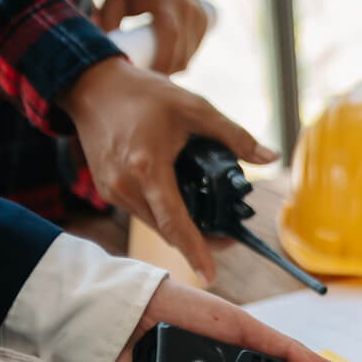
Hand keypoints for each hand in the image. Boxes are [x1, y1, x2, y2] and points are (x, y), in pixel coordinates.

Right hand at [59, 59, 277, 284]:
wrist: (91, 85)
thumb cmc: (142, 94)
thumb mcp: (194, 108)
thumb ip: (234, 135)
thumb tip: (270, 156)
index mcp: (147, 169)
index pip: (176, 223)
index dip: (196, 252)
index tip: (211, 276)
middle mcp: (126, 187)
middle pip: (168, 230)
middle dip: (199, 241)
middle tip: (230, 237)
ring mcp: (112, 191)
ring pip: (155, 224)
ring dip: (182, 228)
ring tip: (213, 220)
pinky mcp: (107, 190)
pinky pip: (142, 213)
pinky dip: (164, 214)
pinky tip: (184, 203)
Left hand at [97, 0, 206, 73]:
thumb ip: (107, 21)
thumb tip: (101, 51)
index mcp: (164, 1)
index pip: (170, 37)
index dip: (162, 62)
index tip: (146, 77)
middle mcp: (187, 8)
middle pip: (182, 52)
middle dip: (167, 71)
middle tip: (144, 80)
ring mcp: (199, 15)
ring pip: (190, 54)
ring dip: (175, 67)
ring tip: (154, 73)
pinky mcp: (204, 20)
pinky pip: (195, 48)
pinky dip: (184, 59)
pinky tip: (169, 64)